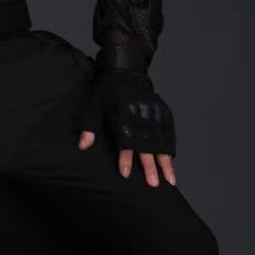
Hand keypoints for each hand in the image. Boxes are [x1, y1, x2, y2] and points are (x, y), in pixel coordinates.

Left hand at [76, 70, 176, 186]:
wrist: (125, 71)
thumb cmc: (106, 91)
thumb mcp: (93, 106)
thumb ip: (89, 127)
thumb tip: (82, 145)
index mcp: (122, 116)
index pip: (124, 141)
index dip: (125, 158)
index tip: (126, 173)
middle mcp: (140, 117)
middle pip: (146, 145)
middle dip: (150, 166)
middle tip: (153, 184)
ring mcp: (153, 115)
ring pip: (160, 142)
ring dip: (165, 162)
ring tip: (170, 180)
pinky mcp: (162, 112)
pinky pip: (168, 133)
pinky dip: (170, 148)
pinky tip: (172, 163)